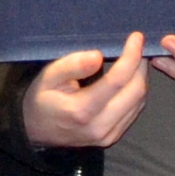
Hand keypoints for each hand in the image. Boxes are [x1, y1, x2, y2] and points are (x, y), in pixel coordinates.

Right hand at [23, 34, 149, 148]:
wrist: (35, 131)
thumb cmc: (41, 98)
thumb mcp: (48, 77)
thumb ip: (72, 66)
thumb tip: (98, 56)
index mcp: (82, 110)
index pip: (117, 81)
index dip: (131, 56)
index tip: (136, 37)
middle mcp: (99, 126)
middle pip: (135, 92)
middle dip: (140, 66)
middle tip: (137, 47)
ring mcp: (107, 135)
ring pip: (139, 102)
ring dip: (140, 78)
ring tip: (134, 60)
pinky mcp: (112, 138)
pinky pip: (134, 112)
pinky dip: (136, 92)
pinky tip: (129, 79)